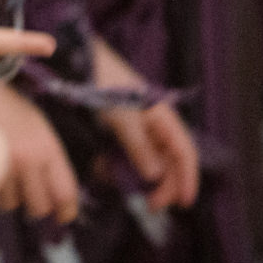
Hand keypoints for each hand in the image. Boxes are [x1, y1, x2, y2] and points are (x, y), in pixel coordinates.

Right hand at [0, 77, 78, 224]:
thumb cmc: (8, 106)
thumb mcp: (39, 128)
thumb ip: (50, 159)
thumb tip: (60, 193)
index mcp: (48, 149)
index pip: (65, 194)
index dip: (65, 210)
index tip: (63, 215)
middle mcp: (27, 160)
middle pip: (39, 206)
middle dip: (36, 205)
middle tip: (31, 198)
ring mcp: (0, 165)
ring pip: (12, 204)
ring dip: (12, 199)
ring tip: (7, 185)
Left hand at [91, 39, 199, 210]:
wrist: (75, 58)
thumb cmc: (101, 81)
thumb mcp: (121, 115)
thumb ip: (138, 145)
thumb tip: (155, 176)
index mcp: (162, 116)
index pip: (184, 152)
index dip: (187, 178)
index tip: (184, 203)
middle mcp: (153, 121)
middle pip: (169, 158)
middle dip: (165, 183)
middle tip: (152, 205)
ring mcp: (135, 123)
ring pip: (148, 157)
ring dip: (143, 176)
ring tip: (135, 193)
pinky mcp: (116, 124)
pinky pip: (126, 150)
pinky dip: (121, 163)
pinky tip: (110, 173)